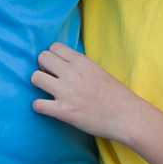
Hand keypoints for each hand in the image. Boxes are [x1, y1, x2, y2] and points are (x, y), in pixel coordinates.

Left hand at [31, 42, 147, 144]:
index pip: (54, 47)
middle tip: (50, 78)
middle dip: (43, 67)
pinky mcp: (63, 111)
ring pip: (35, 78)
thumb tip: (62, 64)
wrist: (127, 116)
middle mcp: (72, 73)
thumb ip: (79, 65)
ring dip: (39, 84)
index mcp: (82, 61)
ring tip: (48, 92)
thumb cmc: (116, 95)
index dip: (52, 57)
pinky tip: (48, 108)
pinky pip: (37, 104)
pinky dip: (39, 106)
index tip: (57, 67)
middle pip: (42, 58)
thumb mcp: (98, 70)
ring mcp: (66, 92)